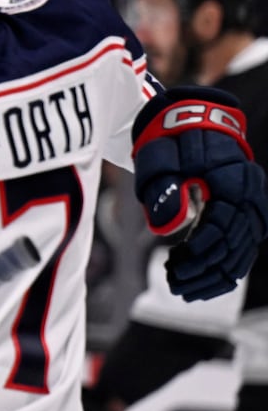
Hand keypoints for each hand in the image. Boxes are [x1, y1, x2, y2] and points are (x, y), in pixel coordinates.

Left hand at [133, 88, 267, 300]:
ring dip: (215, 275)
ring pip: (242, 252)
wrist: (188, 121)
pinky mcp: (245, 212)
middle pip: (236, 246)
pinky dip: (224, 268)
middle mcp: (250, 194)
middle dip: (205, 271)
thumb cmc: (169, 141)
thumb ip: (164, 191)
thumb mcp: (159, 159)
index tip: (172, 268)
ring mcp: (252, 204)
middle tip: (175, 286)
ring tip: (183, 289)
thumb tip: (166, 230)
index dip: (199, 253)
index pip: (223, 228)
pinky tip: (202, 283)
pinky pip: (243, 247)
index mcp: (233, 180)